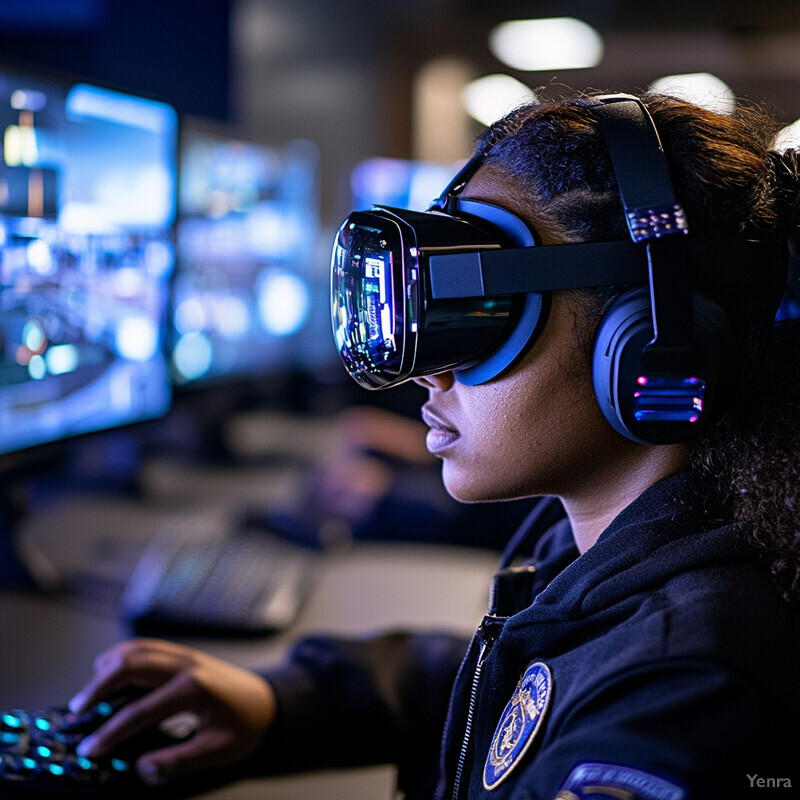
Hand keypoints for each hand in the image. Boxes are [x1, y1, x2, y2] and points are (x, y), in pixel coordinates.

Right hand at [69, 638, 276, 785]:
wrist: (269, 702)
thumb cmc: (247, 725)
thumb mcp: (218, 750)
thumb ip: (179, 761)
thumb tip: (144, 769)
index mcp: (193, 689)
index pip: (139, 711)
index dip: (109, 733)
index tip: (90, 748)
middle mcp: (186, 665)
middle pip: (129, 667)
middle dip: (97, 689)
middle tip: (77, 713)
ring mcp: (185, 655)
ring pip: (135, 650)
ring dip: (107, 669)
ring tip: (87, 694)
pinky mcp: (184, 654)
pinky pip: (147, 646)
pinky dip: (123, 655)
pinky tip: (110, 671)